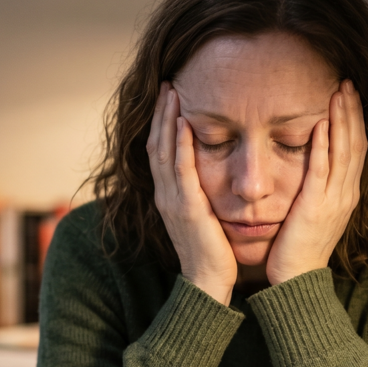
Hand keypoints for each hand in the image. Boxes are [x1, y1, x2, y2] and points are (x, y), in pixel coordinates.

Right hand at [148, 84, 237, 304]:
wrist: (208, 283)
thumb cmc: (211, 253)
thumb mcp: (203, 217)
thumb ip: (200, 195)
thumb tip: (210, 176)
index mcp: (169, 196)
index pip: (160, 151)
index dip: (162, 123)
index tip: (169, 98)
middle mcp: (165, 195)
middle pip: (156, 144)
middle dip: (161, 113)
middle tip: (167, 84)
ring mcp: (173, 201)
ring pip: (163, 151)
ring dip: (166, 120)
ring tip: (172, 93)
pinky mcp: (187, 208)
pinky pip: (180, 170)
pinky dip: (179, 145)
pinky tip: (183, 124)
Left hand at [265, 80, 365, 285]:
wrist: (296, 280)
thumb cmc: (298, 248)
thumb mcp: (313, 212)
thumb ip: (316, 188)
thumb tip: (313, 167)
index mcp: (346, 193)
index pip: (356, 148)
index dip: (354, 120)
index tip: (348, 94)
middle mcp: (346, 193)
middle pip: (356, 143)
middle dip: (352, 111)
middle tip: (347, 82)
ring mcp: (335, 200)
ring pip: (345, 152)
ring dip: (342, 119)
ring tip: (338, 92)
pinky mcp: (316, 208)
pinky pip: (323, 171)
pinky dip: (323, 147)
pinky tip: (320, 125)